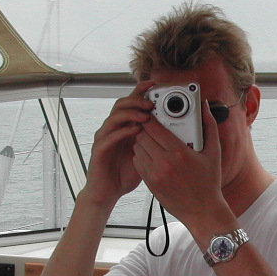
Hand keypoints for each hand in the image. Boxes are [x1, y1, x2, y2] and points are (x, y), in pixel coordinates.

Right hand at [81, 80, 154, 207]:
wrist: (107, 192)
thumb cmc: (126, 173)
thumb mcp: (147, 153)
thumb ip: (156, 140)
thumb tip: (178, 132)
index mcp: (125, 126)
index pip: (131, 102)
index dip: (140, 90)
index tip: (154, 83)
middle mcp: (113, 128)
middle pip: (121, 104)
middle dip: (136, 99)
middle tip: (152, 103)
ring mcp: (104, 138)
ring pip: (114, 117)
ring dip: (131, 114)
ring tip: (146, 116)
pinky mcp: (99, 150)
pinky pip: (109, 137)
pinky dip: (122, 132)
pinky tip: (135, 131)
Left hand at [133, 99, 223, 222]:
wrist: (202, 211)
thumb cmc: (209, 183)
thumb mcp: (214, 153)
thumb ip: (210, 126)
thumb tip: (206, 106)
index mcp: (180, 153)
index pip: (155, 127)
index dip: (151, 117)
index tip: (153, 113)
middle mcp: (164, 163)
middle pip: (142, 136)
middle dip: (145, 128)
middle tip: (151, 125)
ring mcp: (155, 175)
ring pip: (137, 148)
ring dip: (142, 141)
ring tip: (152, 140)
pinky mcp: (150, 184)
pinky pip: (137, 162)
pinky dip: (141, 155)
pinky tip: (151, 154)